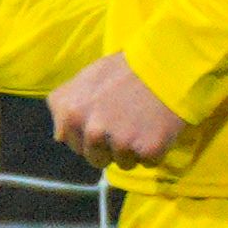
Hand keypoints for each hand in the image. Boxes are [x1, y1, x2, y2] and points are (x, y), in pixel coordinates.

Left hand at [47, 53, 187, 166]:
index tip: (104, 121)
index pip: (74, 145)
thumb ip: (65, 105)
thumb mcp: (85, 78)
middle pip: (97, 158)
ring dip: (133, 149)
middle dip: (110, 146)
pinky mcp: (148, 149)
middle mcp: (92, 131)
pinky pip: (149, 162)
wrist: (167, 64)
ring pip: (123, 163)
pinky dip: (155, 149)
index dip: (89, 136)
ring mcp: (120, 142)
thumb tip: (60, 135)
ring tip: (142, 122)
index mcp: (71, 114)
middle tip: (126, 122)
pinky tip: (157, 127)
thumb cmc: (124, 68)